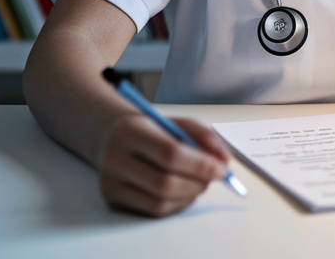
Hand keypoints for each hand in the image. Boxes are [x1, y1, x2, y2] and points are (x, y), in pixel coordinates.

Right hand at [97, 112, 230, 216]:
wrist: (114, 137)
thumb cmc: (151, 130)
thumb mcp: (176, 123)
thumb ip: (204, 137)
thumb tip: (224, 161)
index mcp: (129, 130)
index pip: (169, 153)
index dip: (200, 165)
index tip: (221, 169)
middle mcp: (114, 157)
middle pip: (164, 183)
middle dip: (197, 183)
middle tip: (214, 178)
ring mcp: (110, 182)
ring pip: (160, 202)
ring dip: (189, 195)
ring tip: (199, 182)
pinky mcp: (113, 200)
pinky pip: (154, 211)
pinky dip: (177, 204)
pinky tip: (183, 190)